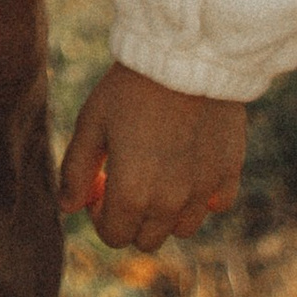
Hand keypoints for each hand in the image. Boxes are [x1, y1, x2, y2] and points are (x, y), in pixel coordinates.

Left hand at [59, 63, 246, 252]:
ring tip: (159, 173)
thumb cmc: (130, 88)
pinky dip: (203, 196)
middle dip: (131, 217)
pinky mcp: (229, 174)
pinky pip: (216, 205)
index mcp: (131, 194)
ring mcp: (203, 192)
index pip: (113, 236)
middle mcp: (170, 203)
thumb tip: (67, 208)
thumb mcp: (92, 124)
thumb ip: (76, 171)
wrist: (185, 57)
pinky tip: (191, 166)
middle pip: (147, 239)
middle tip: (128, 178)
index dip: (100, 214)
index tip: (101, 183)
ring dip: (167, 212)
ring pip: (182, 229)